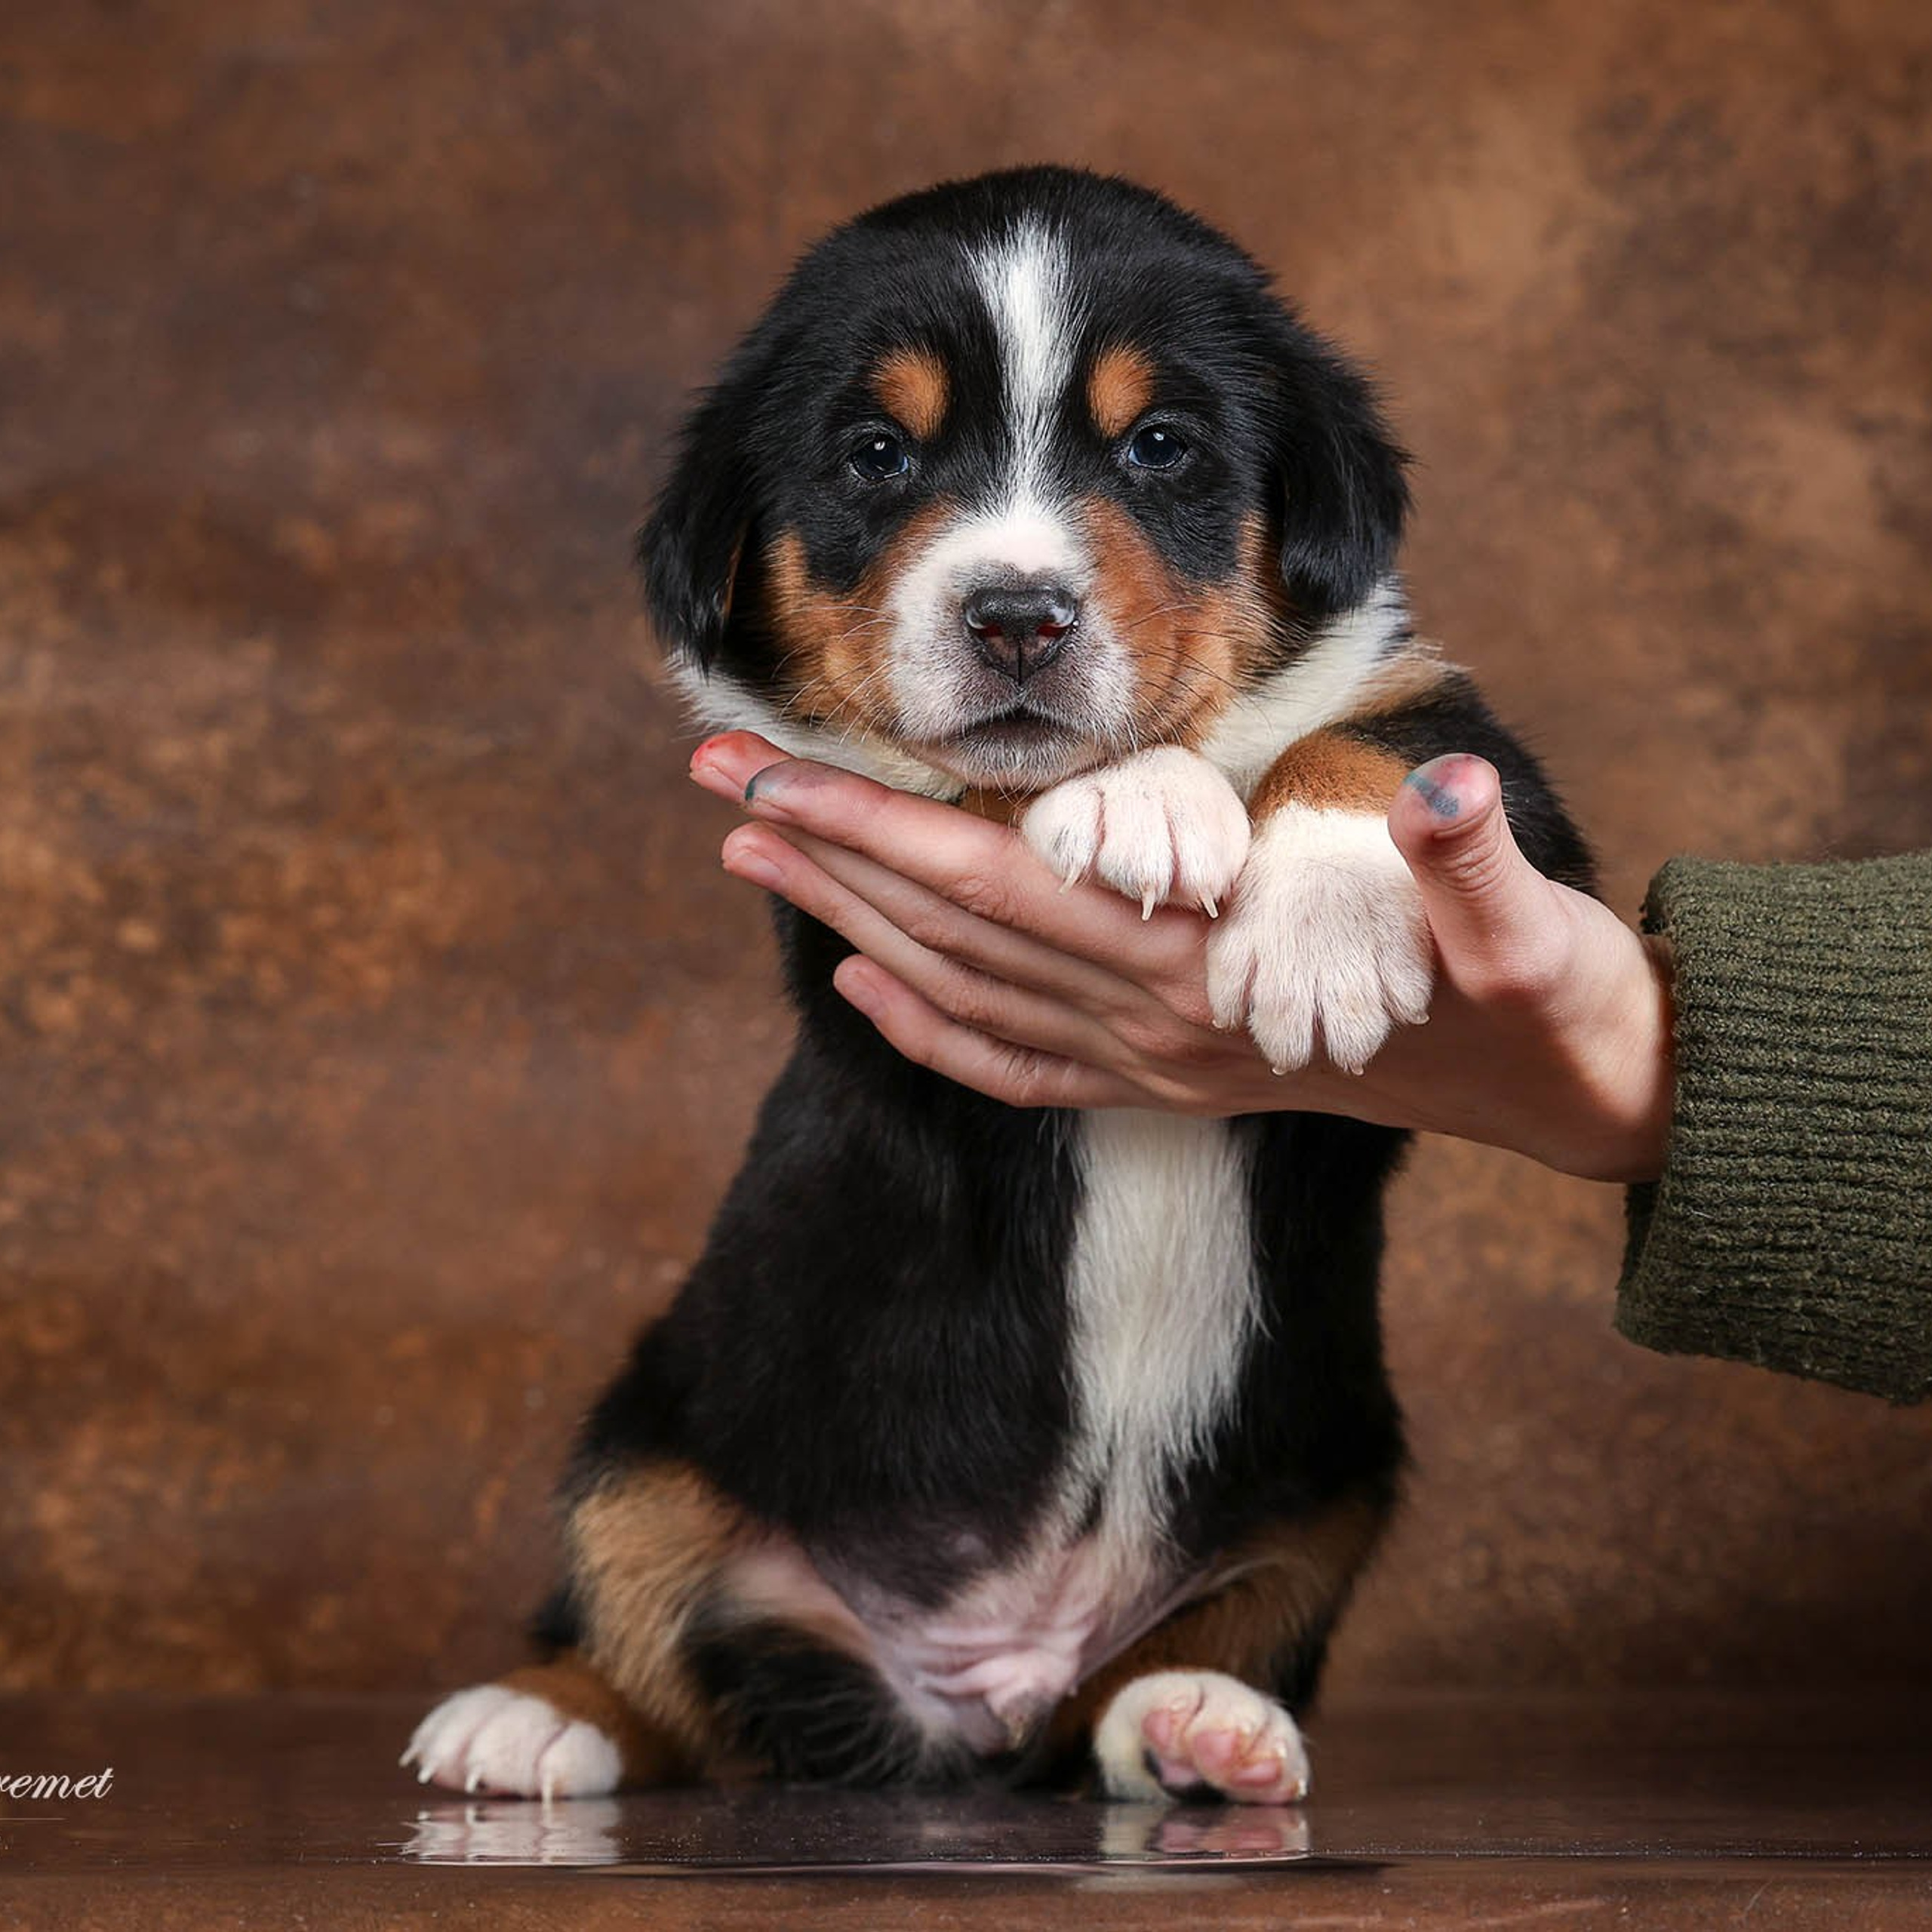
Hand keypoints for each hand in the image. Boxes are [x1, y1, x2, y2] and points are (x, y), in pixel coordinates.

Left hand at [689, 733, 1673, 1182]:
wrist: (1561, 1091)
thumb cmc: (1538, 993)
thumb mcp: (1525, 924)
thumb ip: (1469, 859)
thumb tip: (1441, 788)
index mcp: (1206, 971)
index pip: (1005, 886)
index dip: (880, 827)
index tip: (771, 772)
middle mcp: (1153, 1027)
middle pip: (948, 931)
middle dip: (823, 850)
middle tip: (712, 772)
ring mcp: (1151, 1064)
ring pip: (958, 990)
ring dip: (847, 918)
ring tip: (751, 851)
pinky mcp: (1166, 1079)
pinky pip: (1010, 1066)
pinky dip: (922, 1026)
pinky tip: (857, 983)